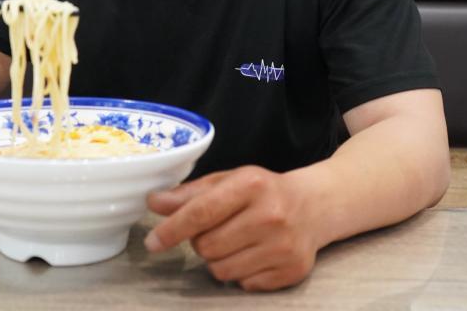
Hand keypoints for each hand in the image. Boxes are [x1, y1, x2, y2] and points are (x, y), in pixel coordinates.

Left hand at [144, 166, 319, 290]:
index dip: (172, 229)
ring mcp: (283, 246)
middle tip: (217, 229)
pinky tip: (254, 254)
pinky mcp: (291, 271)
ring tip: (236, 241)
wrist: (314, 206)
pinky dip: (241, 273)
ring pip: (222, 270)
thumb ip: (190, 194)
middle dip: (201, 241)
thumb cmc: (263, 192)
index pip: (201, 212)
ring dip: (219, 259)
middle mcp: (271, 215)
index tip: (153, 242)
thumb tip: (154, 203)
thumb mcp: (228, 181)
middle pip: (207, 246)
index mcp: (252, 185)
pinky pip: (244, 285)